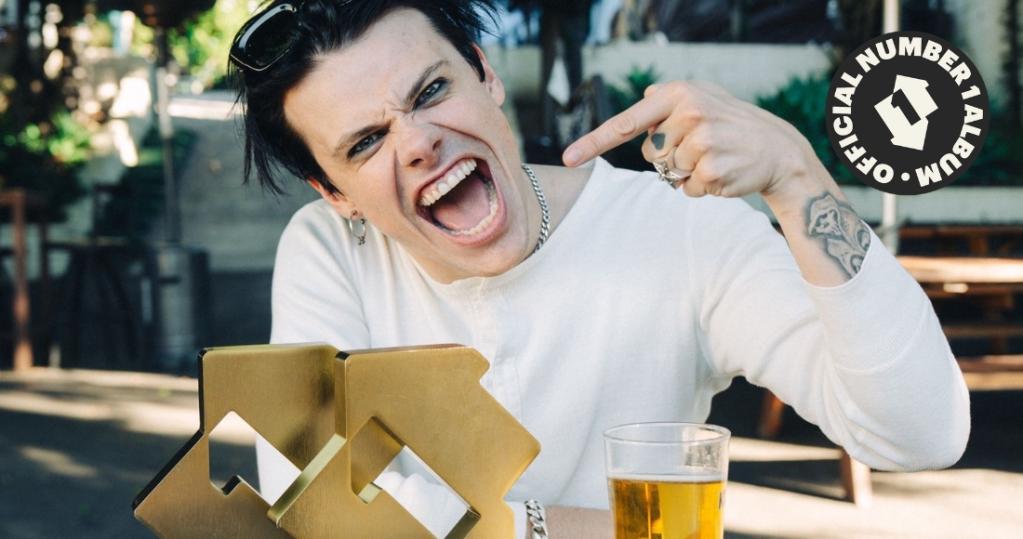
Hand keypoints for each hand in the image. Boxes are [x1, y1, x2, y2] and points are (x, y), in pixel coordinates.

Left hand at [562, 81, 821, 201]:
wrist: (778, 150)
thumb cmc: (733, 125)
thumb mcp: (704, 98)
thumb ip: (669, 99)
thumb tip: (641, 97)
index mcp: (679, 94)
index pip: (627, 122)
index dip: (594, 143)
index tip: (568, 159)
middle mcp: (688, 113)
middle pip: (650, 154)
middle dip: (670, 157)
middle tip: (703, 147)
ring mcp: (701, 141)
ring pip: (668, 173)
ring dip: (686, 173)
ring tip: (715, 158)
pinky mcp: (711, 169)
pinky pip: (686, 189)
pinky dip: (700, 187)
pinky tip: (722, 172)